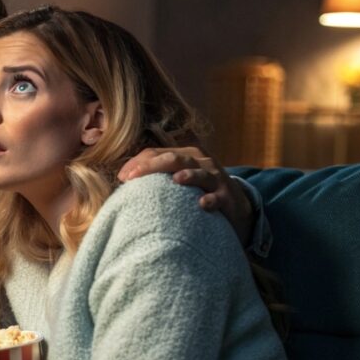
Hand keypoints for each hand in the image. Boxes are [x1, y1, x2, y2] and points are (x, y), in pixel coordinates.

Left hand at [118, 146, 253, 245]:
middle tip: (134, 176)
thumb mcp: (180, 179)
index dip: (138, 163)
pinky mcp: (228, 198)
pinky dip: (210, 200)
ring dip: (188, 176)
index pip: (157, 153)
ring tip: (175, 179)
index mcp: (185, 155)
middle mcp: (201, 163)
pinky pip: (218, 197)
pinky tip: (202, 204)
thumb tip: (123, 181)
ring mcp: (216, 179)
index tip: (122, 177)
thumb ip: (157, 177)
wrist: (237, 206)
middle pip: (175, 158)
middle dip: (152, 166)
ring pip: (200, 173)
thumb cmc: (198, 191)